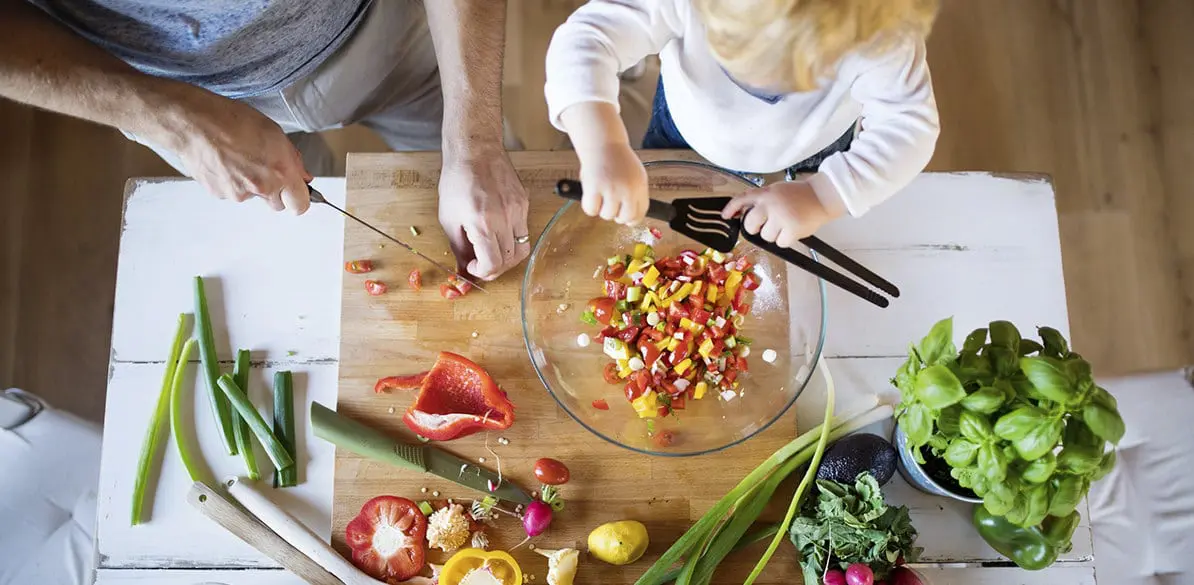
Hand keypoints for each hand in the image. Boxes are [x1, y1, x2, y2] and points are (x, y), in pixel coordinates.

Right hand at [164, 96, 311, 213]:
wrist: (194, 123)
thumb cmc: (232, 120)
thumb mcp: (274, 132)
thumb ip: (292, 159)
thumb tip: (302, 175)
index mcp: (281, 172)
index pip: (300, 205)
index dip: (299, 199)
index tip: (296, 192)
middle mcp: (262, 187)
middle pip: (277, 204)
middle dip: (275, 191)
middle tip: (264, 168)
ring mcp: (239, 193)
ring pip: (253, 196)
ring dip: (250, 184)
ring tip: (238, 158)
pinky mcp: (220, 194)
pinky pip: (232, 192)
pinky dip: (231, 181)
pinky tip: (225, 161)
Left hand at [438, 147, 530, 279]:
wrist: (475, 151)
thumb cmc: (457, 181)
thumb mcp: (449, 218)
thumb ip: (459, 248)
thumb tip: (463, 271)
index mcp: (483, 224)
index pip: (493, 264)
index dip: (483, 272)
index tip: (474, 267)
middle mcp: (505, 219)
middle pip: (509, 260)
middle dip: (495, 268)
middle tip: (482, 264)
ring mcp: (518, 210)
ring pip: (522, 249)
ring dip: (507, 257)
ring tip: (493, 251)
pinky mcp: (524, 203)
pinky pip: (524, 231)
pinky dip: (512, 239)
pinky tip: (498, 232)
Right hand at [576, 142, 648, 224]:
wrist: (603, 143)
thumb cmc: (618, 159)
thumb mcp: (636, 175)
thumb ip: (636, 194)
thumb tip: (631, 219)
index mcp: (640, 186)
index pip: (640, 213)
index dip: (632, 219)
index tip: (626, 219)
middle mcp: (628, 189)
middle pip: (624, 218)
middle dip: (617, 216)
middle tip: (611, 206)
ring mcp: (611, 189)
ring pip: (607, 215)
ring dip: (602, 209)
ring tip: (601, 194)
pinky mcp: (594, 188)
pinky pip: (591, 210)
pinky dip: (589, 206)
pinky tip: (591, 195)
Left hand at [721, 181, 837, 247]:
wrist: (822, 197)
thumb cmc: (799, 194)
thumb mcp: (777, 190)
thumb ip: (761, 199)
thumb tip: (743, 212)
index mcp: (766, 193)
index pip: (742, 199)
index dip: (731, 208)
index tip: (725, 216)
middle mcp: (771, 205)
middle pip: (750, 225)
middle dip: (755, 228)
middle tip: (767, 224)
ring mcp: (781, 218)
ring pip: (765, 236)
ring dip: (773, 234)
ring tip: (785, 224)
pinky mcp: (792, 230)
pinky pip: (780, 243)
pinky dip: (785, 240)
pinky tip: (792, 230)